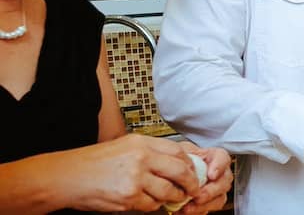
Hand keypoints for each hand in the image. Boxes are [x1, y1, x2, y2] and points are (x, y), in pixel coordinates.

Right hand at [63, 133, 201, 212]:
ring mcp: (135, 178)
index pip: (178, 151)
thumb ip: (150, 152)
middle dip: (190, 183)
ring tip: (171, 198)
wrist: (66, 177)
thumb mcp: (124, 146)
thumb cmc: (93, 163)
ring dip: (173, 197)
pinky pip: (151, 204)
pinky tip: (147, 202)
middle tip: (193, 189)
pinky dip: (153, 205)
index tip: (193, 171)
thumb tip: (176, 161)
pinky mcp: (128, 196)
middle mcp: (141, 158)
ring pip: (168, 191)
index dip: (190, 164)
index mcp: (141, 143)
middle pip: (180, 171)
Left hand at [174, 143, 232, 213]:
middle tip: (199, 195)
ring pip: (219, 199)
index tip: (211, 175)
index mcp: (212, 157)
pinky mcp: (207, 203)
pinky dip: (197, 211)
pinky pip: (208, 210)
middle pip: (224, 182)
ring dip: (205, 205)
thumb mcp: (179, 152)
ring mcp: (215, 190)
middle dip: (211, 191)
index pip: (223, 158)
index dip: (220, 167)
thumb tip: (183, 162)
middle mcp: (218, 174)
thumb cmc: (177, 161)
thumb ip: (184, 154)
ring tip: (188, 207)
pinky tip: (184, 210)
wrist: (169, 176)